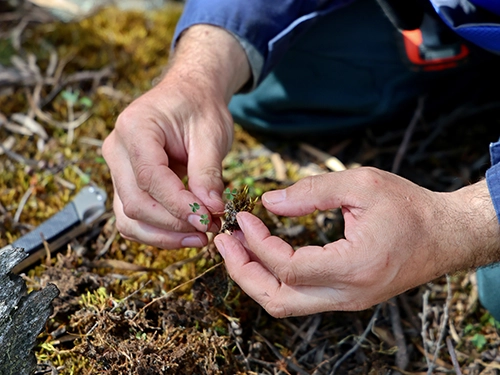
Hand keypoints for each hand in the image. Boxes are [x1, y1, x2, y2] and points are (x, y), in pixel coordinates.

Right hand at [102, 25, 249, 248]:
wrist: (189, 96)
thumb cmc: (200, 108)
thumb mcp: (211, 133)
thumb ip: (207, 172)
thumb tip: (210, 209)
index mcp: (134, 127)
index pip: (150, 178)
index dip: (178, 205)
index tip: (207, 220)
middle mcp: (116, 149)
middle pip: (135, 203)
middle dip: (173, 224)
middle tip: (209, 230)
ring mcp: (117, 168)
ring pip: (128, 218)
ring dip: (163, 235)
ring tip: (200, 238)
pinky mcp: (126, 183)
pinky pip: (133, 218)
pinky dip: (157, 232)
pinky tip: (185, 234)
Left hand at [215, 167, 499, 316]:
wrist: (445, 236)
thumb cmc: (408, 207)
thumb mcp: (361, 184)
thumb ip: (311, 192)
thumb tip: (268, 202)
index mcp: (354, 266)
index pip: (288, 267)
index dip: (257, 242)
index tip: (244, 217)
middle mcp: (348, 294)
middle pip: (277, 300)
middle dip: (242, 272)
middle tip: (223, 242)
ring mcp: (347, 301)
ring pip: (285, 305)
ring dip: (254, 279)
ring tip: (236, 248)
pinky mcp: (346, 297)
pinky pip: (300, 298)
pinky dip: (274, 279)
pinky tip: (264, 254)